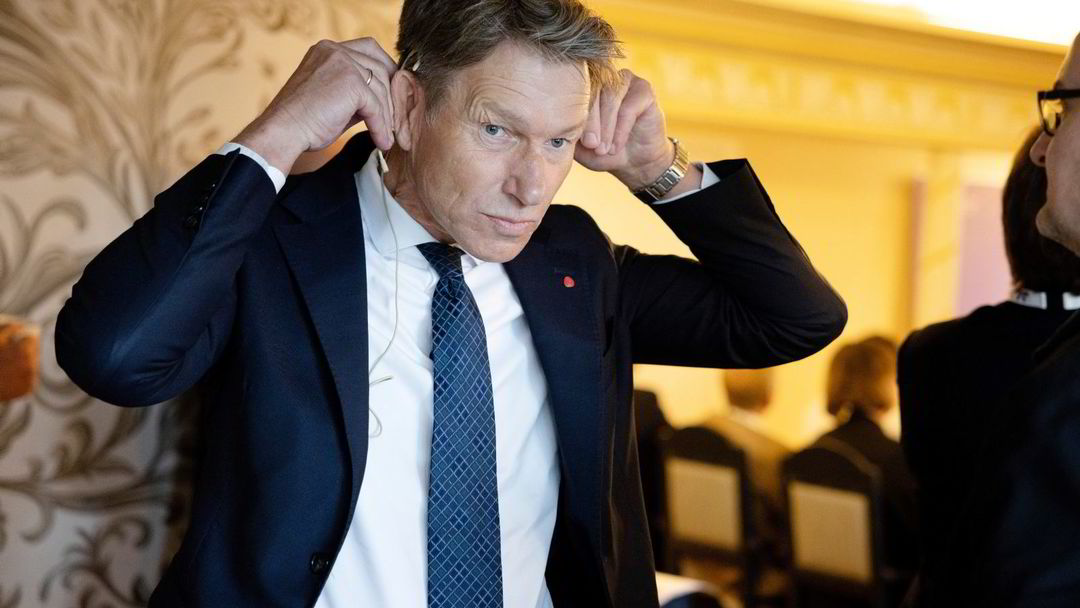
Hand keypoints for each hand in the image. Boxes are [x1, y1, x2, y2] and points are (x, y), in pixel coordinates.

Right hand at [234, 38, 396, 174]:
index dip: (385, 70)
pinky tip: (381, 140)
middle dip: (390, 95)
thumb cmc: (304, 121)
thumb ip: (356, 91)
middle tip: (394, 120)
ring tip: (386, 136)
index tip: (393, 93)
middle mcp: (335, 50)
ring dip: (387, 116)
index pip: (369, 49)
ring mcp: (343, 63)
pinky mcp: (351, 82)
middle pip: (380, 67)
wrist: (283, 132)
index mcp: (328, 49)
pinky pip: (376, 106)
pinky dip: (381, 126)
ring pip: (381, 89)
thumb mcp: (333, 98)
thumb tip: (385, 100)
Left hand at [574, 69, 675, 190]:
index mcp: (584, 87)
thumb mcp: (578, 147)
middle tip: (592, 146)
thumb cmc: (603, 153)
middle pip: (592, 92)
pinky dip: (621, 129)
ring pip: (610, 98)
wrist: (635, 162)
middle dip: (590, 122)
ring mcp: (624, 80)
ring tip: (604, 150)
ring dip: (606, 127)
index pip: (574, 92)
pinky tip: (616, 146)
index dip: (575, 117)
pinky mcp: (644, 89)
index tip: (577, 142)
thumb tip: (549, 127)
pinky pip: (629, 107)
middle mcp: (604, 79)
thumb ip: (566, 132)